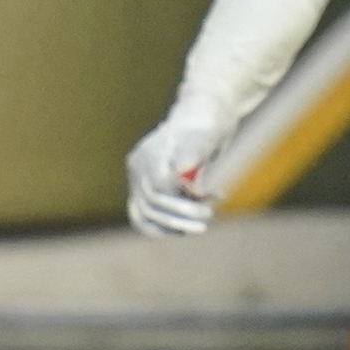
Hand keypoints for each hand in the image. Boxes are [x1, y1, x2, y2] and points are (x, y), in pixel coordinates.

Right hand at [125, 113, 224, 236]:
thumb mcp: (206, 134)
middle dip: (181, 215)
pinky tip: (185, 229)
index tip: (211, 197)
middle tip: (209, 215)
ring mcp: (138, 181)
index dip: (183, 199)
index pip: (159, 188)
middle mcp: (138, 168)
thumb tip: (183, 169)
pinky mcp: (144, 192)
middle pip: (151, 204)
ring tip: (200, 225)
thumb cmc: (206, 126)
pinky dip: (164, 228)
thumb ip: (195, 150)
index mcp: (148, 154)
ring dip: (173, 225)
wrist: (200, 121)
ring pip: (145, 215)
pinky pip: (144, 219)